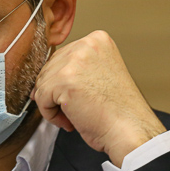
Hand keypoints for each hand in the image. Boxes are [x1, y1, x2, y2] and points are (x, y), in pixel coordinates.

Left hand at [31, 30, 165, 166]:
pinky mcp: (63, 79)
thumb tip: (41, 81)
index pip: (61, 57)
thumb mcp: (98, 76)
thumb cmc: (117, 111)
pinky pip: (41, 98)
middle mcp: (86, 45)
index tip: (78, 97)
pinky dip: (51, 115)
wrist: (129, 130)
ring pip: (42, 84)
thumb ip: (74, 70)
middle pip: (49, 69)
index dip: (63, 82)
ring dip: (54, 105)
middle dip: (57, 94)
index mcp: (97, 40)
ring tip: (77, 115)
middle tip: (78, 109)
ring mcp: (74, 60)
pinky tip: (71, 120)